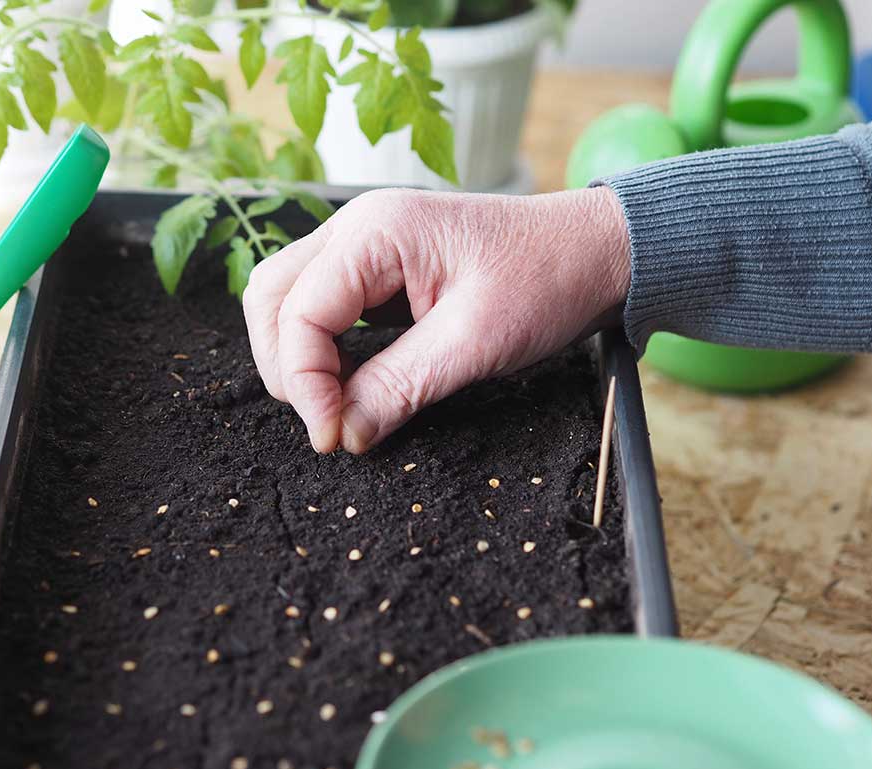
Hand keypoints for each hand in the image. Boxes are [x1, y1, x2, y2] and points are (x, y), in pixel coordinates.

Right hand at [242, 186, 631, 453]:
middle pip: (272, 297)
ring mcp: (366, 245)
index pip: (298, 312)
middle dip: (286, 367)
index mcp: (376, 232)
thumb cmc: (549, 279)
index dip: (304, 383)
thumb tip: (343, 434)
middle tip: (325, 424)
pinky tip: (349, 383)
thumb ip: (399, 386)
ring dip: (297, 357)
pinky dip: (322, 348)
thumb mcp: (475, 342)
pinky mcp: (380, 268)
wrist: (598, 252)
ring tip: (333, 407)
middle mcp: (358, 228)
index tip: (332, 437)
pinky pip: (324, 306)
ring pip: (288, 299)